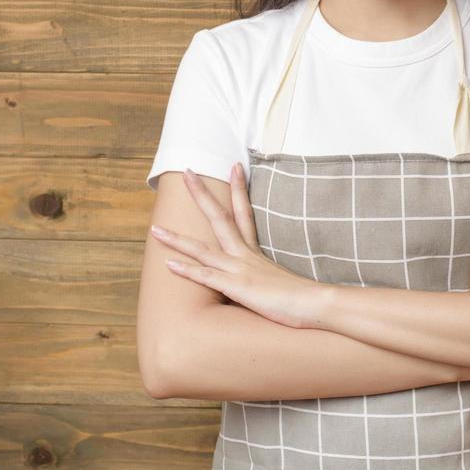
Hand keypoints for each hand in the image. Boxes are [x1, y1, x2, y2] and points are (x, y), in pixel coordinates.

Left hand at [151, 164, 325, 328]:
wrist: (315, 303)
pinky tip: (168, 264)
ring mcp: (239, 269)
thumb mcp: (282, 280)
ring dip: (177, 239)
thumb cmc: (302, 297)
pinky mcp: (237, 287)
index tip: (234, 165)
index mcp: (255, 251)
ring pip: (202, 250)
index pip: (244, 212)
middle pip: (219, 217)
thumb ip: (268, 275)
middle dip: (201, 194)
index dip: (238, 189)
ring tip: (154, 229)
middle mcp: (245, 255)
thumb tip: (266, 277)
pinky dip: (186, 270)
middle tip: (187, 171)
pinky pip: (206, 277)